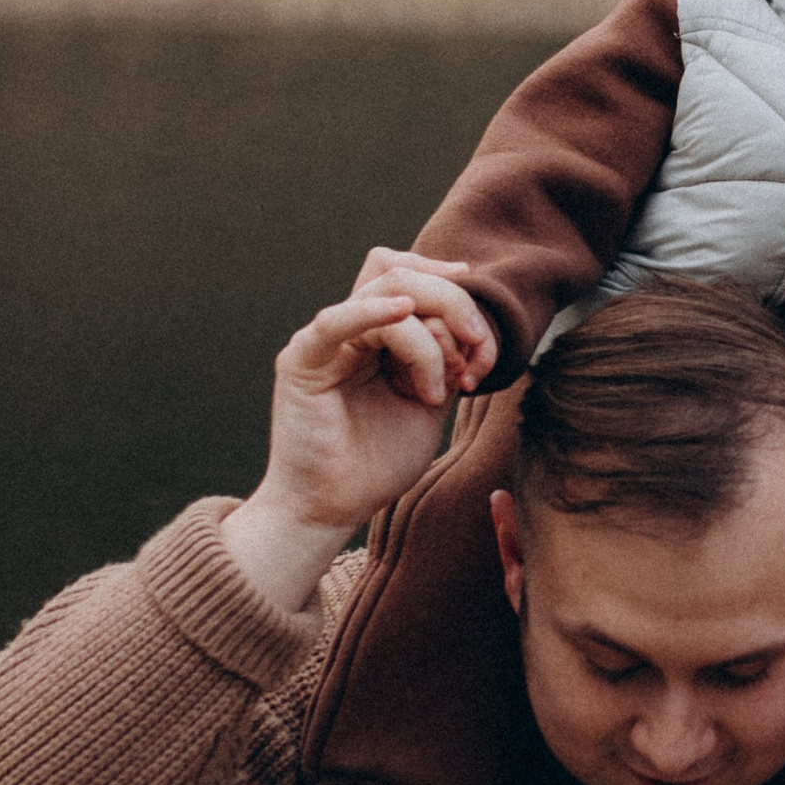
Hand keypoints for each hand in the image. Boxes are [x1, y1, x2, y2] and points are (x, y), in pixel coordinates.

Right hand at [222, 254, 497, 615]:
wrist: (333, 508)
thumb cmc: (377, 463)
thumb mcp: (429, 402)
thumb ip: (446, 359)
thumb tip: (469, 326)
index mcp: (379, 334)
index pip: (413, 277)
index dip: (454, 290)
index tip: (483, 333)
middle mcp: (351, 328)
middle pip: (405, 276)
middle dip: (455, 305)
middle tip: (477, 351)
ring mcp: (326, 340)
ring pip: (386, 293)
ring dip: (430, 337)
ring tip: (438, 387)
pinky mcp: (302, 360)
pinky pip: (335, 321)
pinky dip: (371, 311)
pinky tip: (401, 312)